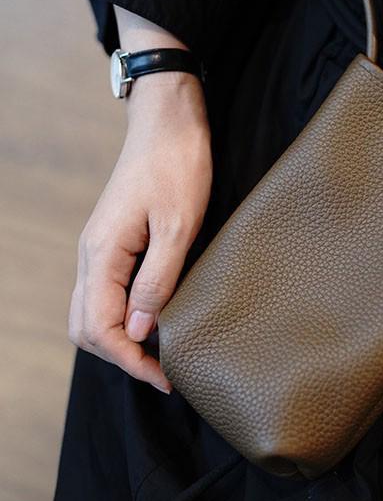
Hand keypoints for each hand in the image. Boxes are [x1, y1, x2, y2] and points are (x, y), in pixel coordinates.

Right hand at [69, 69, 211, 392]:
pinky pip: (108, 291)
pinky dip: (126, 315)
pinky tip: (156, 318)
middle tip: (164, 370)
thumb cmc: (177, 166)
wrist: (169, 124)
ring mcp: (102, 248)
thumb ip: (158, 278)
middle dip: (121, 355)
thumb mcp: (178, 225)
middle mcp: (93, 255)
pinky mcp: (117, 241)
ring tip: (162, 353)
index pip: (98, 326)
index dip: (130, 359)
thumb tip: (142, 329)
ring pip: (93, 310)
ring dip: (122, 338)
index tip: (165, 376)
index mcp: (102, 254)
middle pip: (86, 326)